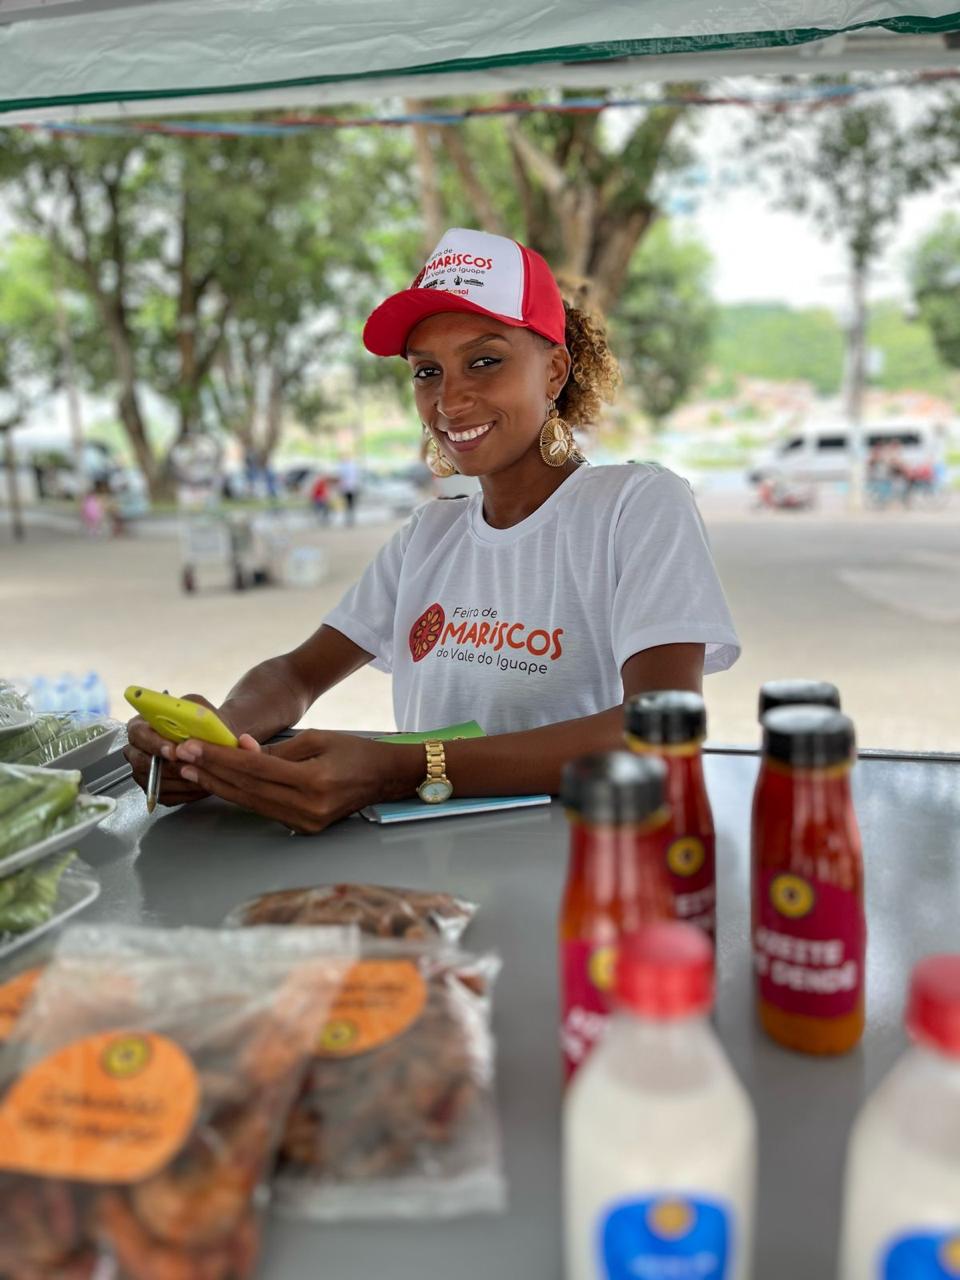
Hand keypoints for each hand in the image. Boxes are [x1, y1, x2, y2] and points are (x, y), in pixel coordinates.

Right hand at [124, 694, 238, 808]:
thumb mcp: (199, 710)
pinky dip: (184, 793)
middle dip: (167, 767)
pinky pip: (165, 796)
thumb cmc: (202, 724)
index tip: (173, 751)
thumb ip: (194, 712)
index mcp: (141, 726)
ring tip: (202, 778)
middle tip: (189, 768)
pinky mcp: (155, 790)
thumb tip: (195, 718)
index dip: (154, 743)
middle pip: (140, 762)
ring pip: (154, 782)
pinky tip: (201, 787)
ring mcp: (144, 772)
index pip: (139, 734)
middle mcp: (137, 750)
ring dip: (179, 782)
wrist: (214, 742)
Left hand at [174, 731, 420, 833]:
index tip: (192, 746)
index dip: (220, 757)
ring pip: (251, 803)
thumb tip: (240, 748)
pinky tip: (220, 784)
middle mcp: (308, 807)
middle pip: (247, 789)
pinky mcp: (304, 828)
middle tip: (181, 757)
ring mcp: (306, 822)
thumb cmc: (354, 752)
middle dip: (212, 771)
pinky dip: (240, 795)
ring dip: (219, 786)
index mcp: (314, 781)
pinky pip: (264, 810)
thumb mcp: (317, 738)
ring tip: (192, 770)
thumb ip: (277, 749)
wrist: (386, 778)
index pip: (255, 768)